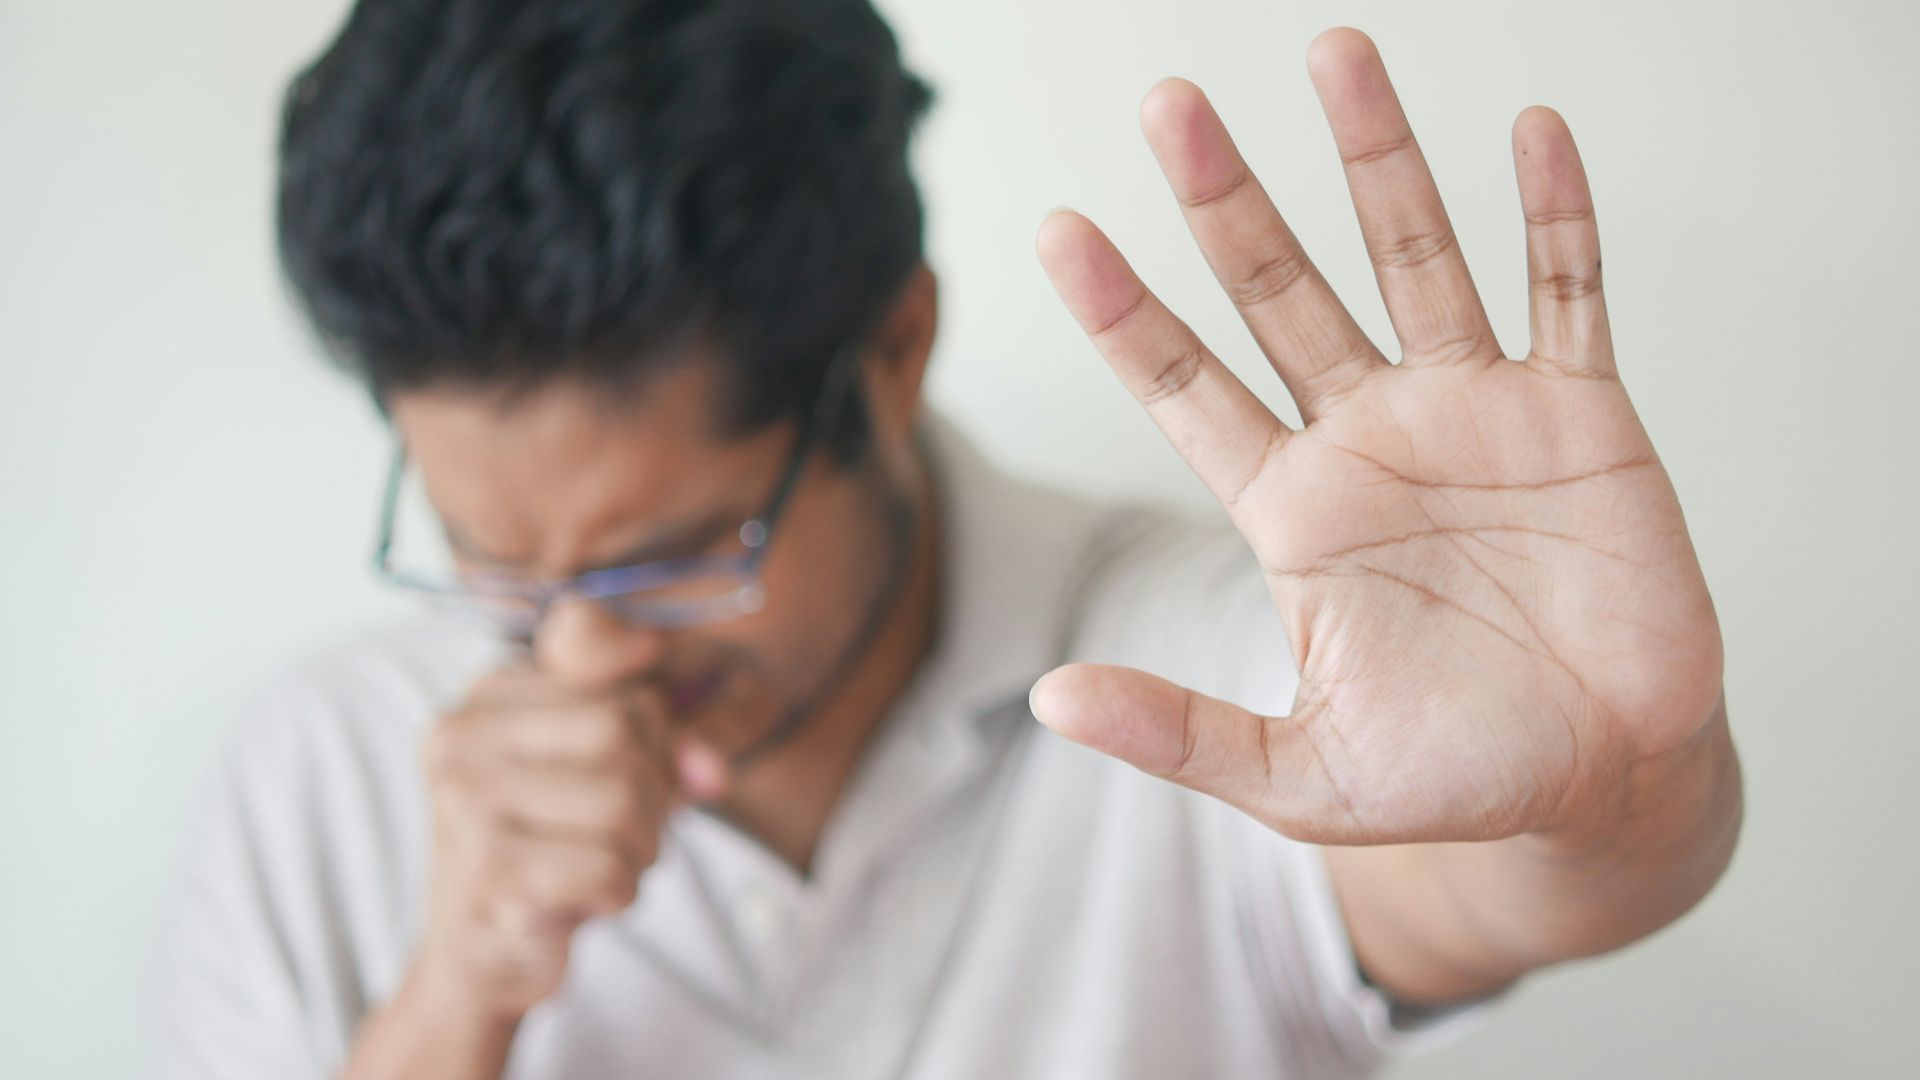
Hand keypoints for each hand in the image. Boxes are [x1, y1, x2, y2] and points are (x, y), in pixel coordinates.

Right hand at [406, 663, 724, 1020]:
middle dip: (652, 794)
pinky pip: (608, 866)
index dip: (654, 738)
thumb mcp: (605, 771)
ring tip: (604, 866)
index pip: (618, 680)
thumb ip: (664, 740)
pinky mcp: (488, 870)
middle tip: (625, 834)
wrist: (482, 957)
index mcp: (486, 696)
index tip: (632, 777)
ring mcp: (467, 802)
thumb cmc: (553, 850)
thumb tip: (711, 769)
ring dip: (640, 848)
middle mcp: (462, 738)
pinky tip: (587, 899)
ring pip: (622, 799)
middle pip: (622, 730)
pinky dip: (620, 891)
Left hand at [1030, 28, 1723, 847]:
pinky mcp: (1581, 416)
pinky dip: (1555, 216)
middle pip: (1281, 292)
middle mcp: (1369, 437)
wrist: (1603, 781)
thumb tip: (1048, 700)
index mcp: (1293, 509)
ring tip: (1334, 55)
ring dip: (1378, 160)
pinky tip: (1532, 134)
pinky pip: (1568, 291)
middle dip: (1226, 200)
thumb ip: (1180, 730)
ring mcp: (1474, 412)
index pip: (1186, 387)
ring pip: (1414, 257)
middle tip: (1169, 107)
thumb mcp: (1301, 775)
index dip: (1125, 312)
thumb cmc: (1451, 778)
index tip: (1059, 230)